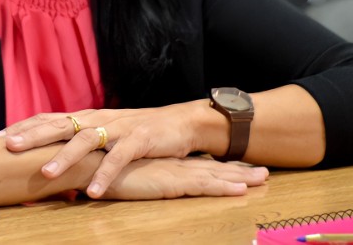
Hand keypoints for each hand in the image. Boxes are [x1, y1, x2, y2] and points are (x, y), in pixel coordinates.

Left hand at [0, 103, 209, 197]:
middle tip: (10, 147)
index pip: (48, 118)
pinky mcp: (138, 140)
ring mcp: (118, 128)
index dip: (23, 126)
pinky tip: (93, 192)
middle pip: (59, 124)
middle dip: (33, 136)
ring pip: (85, 141)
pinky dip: (105, 175)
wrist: (178, 122)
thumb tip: (47, 158)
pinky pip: (118, 158)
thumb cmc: (135, 132)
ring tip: (45, 173)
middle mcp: (97, 119)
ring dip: (64, 157)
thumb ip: (78, 142)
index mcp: (86, 117)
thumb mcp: (103, 134)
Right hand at [102, 156, 268, 200]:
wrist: (89, 164)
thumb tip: (140, 181)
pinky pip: (203, 185)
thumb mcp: (124, 174)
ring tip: (262, 178)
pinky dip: (223, 186)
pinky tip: (240, 190)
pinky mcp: (169, 181)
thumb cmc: (100, 170)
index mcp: (165, 163)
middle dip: (239, 171)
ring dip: (240, 177)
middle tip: (263, 173)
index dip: (220, 167)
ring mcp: (173, 172)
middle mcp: (173, 165)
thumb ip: (136, 176)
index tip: (240, 169)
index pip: (199, 165)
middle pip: (213, 168)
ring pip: (214, 175)